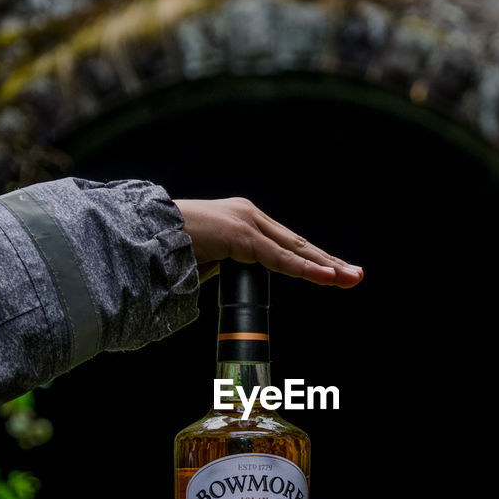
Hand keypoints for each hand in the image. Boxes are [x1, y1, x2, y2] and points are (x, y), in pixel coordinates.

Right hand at [175, 198, 363, 287]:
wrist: (142, 236)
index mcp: (243, 222)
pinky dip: (306, 269)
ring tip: (351, 278)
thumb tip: (234, 282)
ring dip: (326, 267)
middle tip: (356, 275)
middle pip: (298, 245)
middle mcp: (250, 216)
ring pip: (295, 250)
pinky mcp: (241, 234)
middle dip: (329, 262)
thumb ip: (226, 267)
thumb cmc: (167, 250)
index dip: (312, 260)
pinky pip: (280, 258)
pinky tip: (328, 277)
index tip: (336, 272)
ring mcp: (246, 223)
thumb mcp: (206, 260)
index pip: (287, 244)